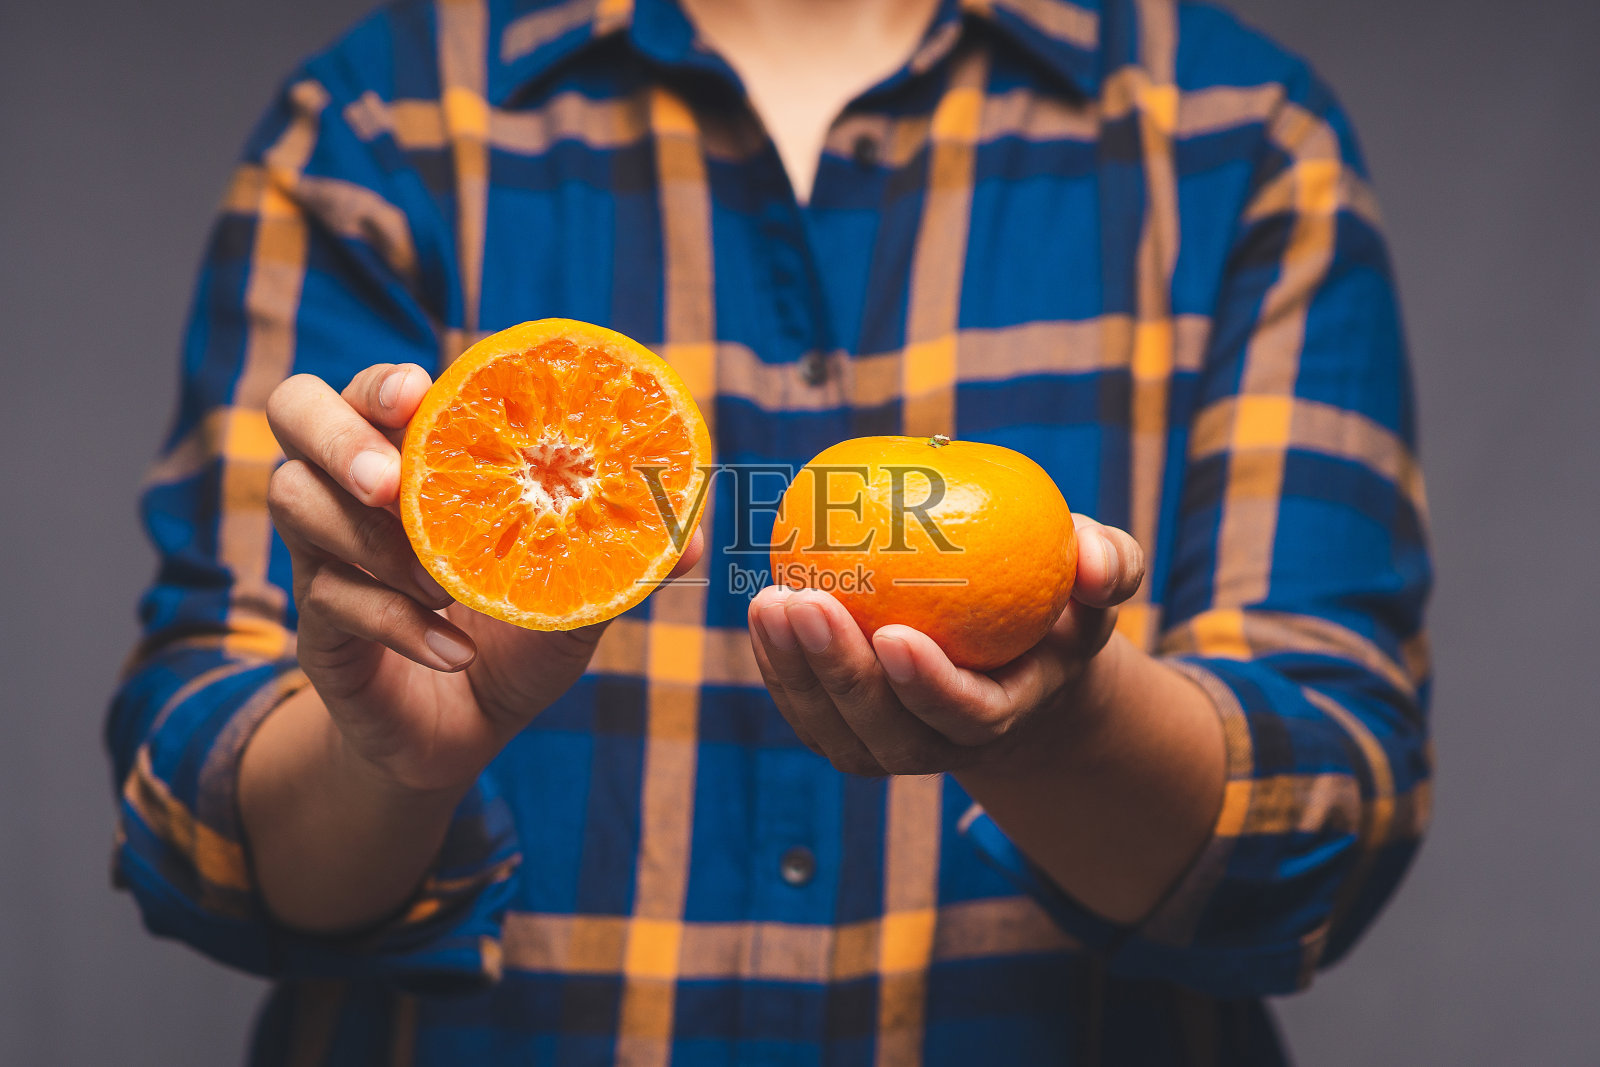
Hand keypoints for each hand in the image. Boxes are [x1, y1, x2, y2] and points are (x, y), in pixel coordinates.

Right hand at [264, 364, 702, 794]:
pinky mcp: (318, 623)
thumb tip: (696, 537)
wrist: (466, 731)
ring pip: (296, 503)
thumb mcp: (576, 593)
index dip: (385, 381)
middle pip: (294, 413)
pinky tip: (452, 648)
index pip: (374, 387)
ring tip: (442, 581)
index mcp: (416, 456)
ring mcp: (324, 553)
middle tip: (390, 481)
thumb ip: (622, 555)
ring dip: (372, 539)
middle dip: (338, 434)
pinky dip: (398, 623)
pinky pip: (333, 601)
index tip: (422, 392)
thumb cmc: (518, 636)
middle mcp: (356, 489)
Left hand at [746, 515, 1144, 776]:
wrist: (1013, 659)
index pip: (965, 717)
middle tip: (805, 603)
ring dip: (793, 672)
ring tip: (768, 603)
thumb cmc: (1056, 606)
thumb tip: (1096, 563)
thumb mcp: (1096, 582)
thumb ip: (1110, 567)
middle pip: (883, 730)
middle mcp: (940, 744)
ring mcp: (886, 744)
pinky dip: (777, 667)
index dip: (929, 686)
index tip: (894, 634)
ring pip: (832, 728)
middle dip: (839, 674)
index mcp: (1003, 715)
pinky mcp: (845, 728)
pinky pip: (804, 708)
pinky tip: (762, 612)